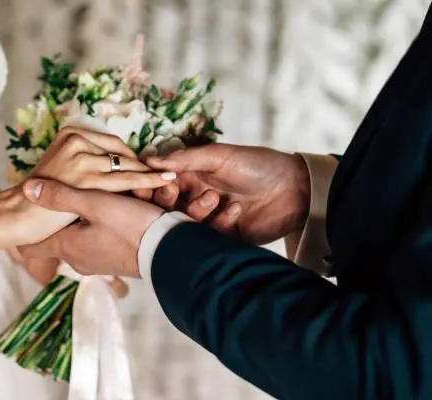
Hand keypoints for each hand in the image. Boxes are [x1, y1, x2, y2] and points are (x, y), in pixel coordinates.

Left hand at [4, 127, 175, 280]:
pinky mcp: (117, 262)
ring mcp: (99, 264)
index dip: (27, 236)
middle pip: (61, 240)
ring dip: (87, 224)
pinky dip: (104, 229)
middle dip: (62, 223)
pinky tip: (116, 217)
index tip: (22, 229)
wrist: (169, 251)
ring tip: (96, 208)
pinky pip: (102, 243)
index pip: (35, 247)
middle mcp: (80, 260)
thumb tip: (27, 190)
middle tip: (63, 208)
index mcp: (69, 246)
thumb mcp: (95, 203)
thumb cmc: (131, 226)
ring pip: (83, 239)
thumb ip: (60, 195)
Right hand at [31, 126, 175, 191]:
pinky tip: (165, 181)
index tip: (147, 167)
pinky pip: (126, 180)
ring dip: (150, 174)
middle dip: (143, 166)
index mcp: (70, 133)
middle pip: (121, 154)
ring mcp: (81, 158)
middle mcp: (76, 140)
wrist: (18, 214)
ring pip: (126, 166)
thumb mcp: (62, 170)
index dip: (132, 158)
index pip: (113, 144)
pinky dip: (148, 180)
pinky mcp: (86, 178)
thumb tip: (117, 165)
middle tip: (166, 174)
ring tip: (172, 178)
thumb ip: (85, 163)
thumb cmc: (40, 200)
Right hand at [143, 144, 309, 243]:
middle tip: (174, 193)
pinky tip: (237, 210)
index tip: (146, 185)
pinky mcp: (223, 239)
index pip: (160, 186)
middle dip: (166, 202)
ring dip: (196, 211)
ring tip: (215, 198)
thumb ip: (185, 159)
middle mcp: (195, 199)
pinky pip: (209, 237)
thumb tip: (149, 161)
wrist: (296, 189)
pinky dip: (220, 223)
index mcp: (190, 177)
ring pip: (185, 224)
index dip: (150, 187)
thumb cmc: (257, 165)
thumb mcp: (219, 156)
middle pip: (165, 208)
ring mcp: (209, 220)